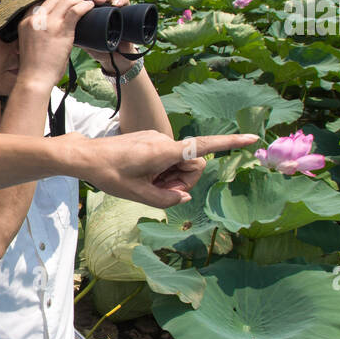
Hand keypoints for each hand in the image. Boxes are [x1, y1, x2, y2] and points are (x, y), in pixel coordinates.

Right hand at [14, 0, 94, 87]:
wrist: (35, 79)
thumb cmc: (34, 67)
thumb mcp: (31, 43)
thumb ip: (40, 32)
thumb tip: (55, 29)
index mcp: (25, 21)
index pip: (42, 2)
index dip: (56, 0)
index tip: (65, 4)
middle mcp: (35, 19)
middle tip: (77, 3)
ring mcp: (48, 23)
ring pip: (66, 1)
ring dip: (77, 1)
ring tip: (85, 5)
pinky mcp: (61, 30)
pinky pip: (75, 10)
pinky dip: (84, 6)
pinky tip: (90, 7)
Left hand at [76, 130, 260, 207]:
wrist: (86, 156)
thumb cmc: (110, 175)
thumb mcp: (138, 195)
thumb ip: (166, 199)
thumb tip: (183, 195)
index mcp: (166, 152)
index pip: (205, 147)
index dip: (230, 144)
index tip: (253, 138)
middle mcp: (165, 141)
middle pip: (193, 164)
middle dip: (181, 180)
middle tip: (156, 190)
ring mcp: (158, 139)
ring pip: (179, 162)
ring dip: (168, 176)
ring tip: (144, 181)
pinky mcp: (150, 139)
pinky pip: (167, 157)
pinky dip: (160, 169)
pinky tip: (139, 173)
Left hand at [83, 0, 138, 73]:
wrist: (117, 58)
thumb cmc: (101, 50)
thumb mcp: (88, 44)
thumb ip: (79, 39)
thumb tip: (66, 35)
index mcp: (93, 16)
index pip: (88, 2)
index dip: (84, 0)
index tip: (79, 2)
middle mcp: (104, 11)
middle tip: (94, 1)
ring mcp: (115, 11)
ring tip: (101, 1)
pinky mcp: (127, 13)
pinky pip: (126, 2)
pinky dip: (122, 0)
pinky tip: (118, 4)